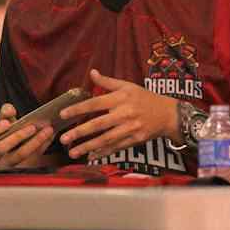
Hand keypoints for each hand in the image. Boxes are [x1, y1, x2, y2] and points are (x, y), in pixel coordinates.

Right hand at [0, 102, 55, 168]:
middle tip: (33, 126)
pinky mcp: (20, 170)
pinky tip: (50, 136)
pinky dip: (42, 146)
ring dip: (34, 142)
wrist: (16, 149)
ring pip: (18, 156)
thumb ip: (5, 113)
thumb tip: (9, 109)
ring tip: (48, 130)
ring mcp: (4, 167)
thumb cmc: (6, 133)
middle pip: (0, 148)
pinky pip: (32, 159)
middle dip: (16, 136)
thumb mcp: (4, 122)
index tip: (7, 123)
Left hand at [56, 68, 178, 159]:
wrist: (168, 114)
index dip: (78, 109)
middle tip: (63, 138)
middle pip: (98, 124)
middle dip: (80, 132)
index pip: (95, 103)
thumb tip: (92, 73)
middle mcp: (124, 114)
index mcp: (120, 98)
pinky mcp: (135, 140)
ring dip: (88, 147)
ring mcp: (130, 128)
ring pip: (106, 139)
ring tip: (72, 152)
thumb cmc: (145, 98)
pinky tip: (90, 156)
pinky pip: (116, 147)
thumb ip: (108, 82)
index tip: (62, 114)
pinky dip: (103, 152)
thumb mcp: (128, 86)